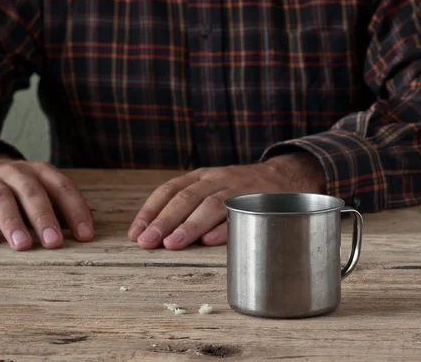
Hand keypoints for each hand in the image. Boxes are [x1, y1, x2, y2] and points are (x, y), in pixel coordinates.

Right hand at [0, 150, 93, 250]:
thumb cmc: (20, 191)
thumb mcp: (43, 191)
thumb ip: (63, 208)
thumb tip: (87, 231)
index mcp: (40, 171)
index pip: (62, 188)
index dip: (75, 211)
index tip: (85, 236)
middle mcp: (15, 173)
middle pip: (32, 192)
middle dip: (44, 218)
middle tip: (54, 243)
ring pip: (1, 199)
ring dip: (13, 222)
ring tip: (23, 245)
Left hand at [127, 151, 325, 249]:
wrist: (285, 176)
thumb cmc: (239, 189)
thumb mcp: (211, 188)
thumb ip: (188, 205)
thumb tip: (155, 236)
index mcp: (200, 176)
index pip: (168, 190)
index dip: (150, 211)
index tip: (135, 233)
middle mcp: (216, 179)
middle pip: (185, 197)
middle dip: (164, 220)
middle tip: (147, 242)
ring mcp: (237, 189)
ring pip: (210, 204)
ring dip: (189, 225)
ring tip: (172, 244)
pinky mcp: (258, 201)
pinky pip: (238, 214)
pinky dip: (224, 227)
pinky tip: (209, 241)